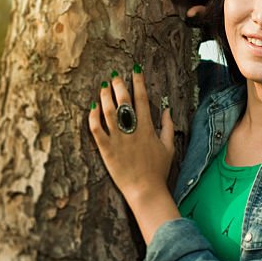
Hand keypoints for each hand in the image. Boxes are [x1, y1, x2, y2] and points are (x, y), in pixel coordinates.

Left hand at [88, 65, 175, 204]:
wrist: (145, 190)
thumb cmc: (158, 170)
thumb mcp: (169, 147)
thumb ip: (169, 127)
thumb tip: (167, 110)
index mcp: (148, 128)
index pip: (142, 99)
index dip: (138, 82)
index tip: (135, 70)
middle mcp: (132, 131)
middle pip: (124, 101)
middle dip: (119, 85)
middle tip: (115, 76)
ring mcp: (118, 140)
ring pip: (109, 112)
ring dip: (105, 97)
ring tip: (103, 87)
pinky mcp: (106, 150)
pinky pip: (96, 129)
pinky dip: (93, 117)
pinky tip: (92, 108)